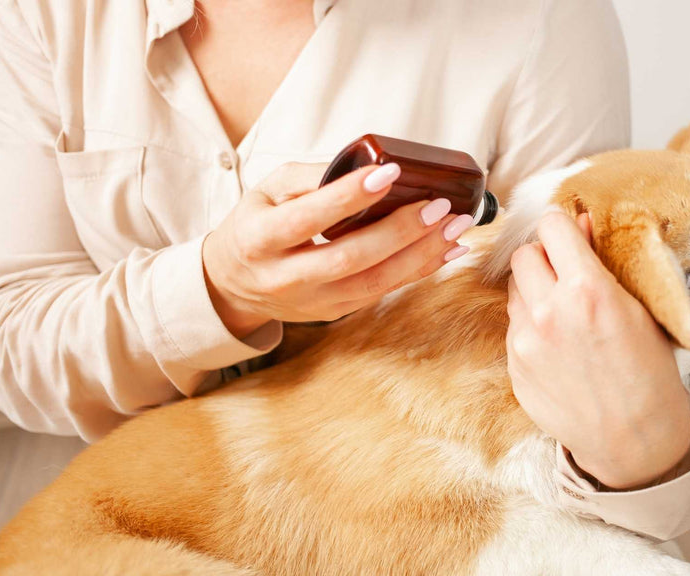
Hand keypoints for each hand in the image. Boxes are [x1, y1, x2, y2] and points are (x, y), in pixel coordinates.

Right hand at [203, 162, 472, 336]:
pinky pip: (383, 293)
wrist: (234, 283)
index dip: (348, 197)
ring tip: (455, 228)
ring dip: (421, 255)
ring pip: (373, 283)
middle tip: (438, 206)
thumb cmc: (257, 224)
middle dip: (399, 232)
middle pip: (349, 258)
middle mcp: (284, 277)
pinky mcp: (335, 312)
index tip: (389, 173)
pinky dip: (419, 271)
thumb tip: (368, 164)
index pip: (307, 219)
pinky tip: (446, 250)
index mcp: (259, 239)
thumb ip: (311, 177)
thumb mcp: (267, 190)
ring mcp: (313, 301)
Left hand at [506, 212, 689, 489]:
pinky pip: (514, 327)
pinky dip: (531, 326)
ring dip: (534, 291)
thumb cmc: (649, 375)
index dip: (563, 229)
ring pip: (514, 290)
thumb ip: (604, 263)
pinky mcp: (514, 367)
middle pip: (524, 254)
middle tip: (566, 274)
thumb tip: (581, 223)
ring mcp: (526, 342)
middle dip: (544, 258)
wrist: (634, 440)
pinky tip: (558, 346)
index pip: (551, 226)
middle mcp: (549, 313)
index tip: (571, 238)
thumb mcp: (639, 310)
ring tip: (564, 314)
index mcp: (588, 291)